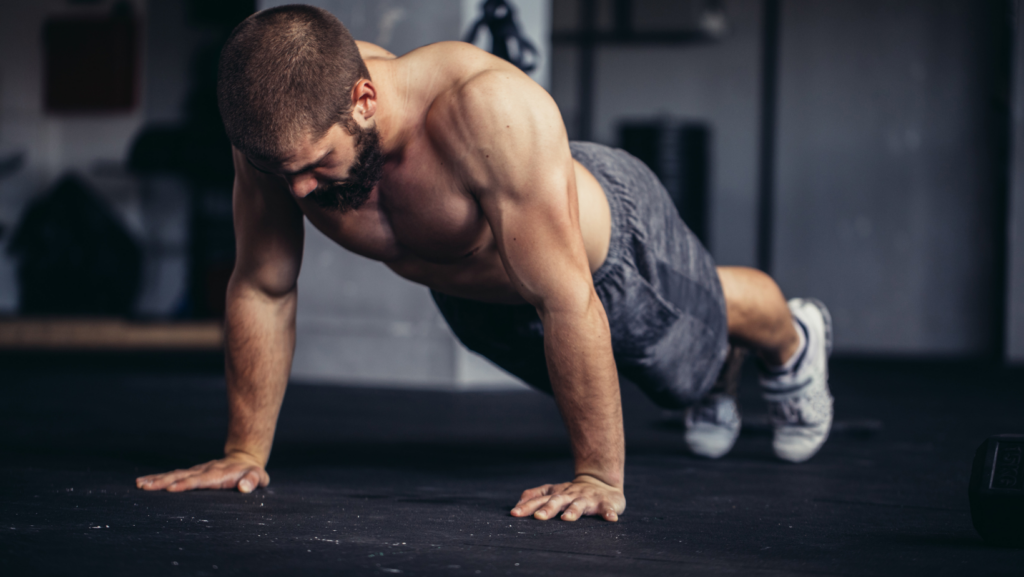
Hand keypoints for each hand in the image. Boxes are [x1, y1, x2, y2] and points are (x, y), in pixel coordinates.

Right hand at [135, 452, 268, 492]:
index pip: (200, 480)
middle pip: (181, 476)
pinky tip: (144, 482)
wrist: (244, 458)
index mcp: (217, 475)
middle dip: (163, 482)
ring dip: (157, 480)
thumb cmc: (251, 472)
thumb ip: (252, 480)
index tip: (171, 489)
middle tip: (145, 486)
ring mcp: (196, 471)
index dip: (186, 484)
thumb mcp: (258, 477)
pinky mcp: (191, 473)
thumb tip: (245, 487)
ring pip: (174, 474)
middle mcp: (203, 471)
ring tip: (139, 484)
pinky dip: (158, 478)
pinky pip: (173, 475)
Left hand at [510, 475, 625, 521]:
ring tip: (567, 518)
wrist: (602, 482)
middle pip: (557, 501)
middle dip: (548, 509)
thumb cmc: (573, 491)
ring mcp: (588, 498)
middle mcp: (571, 495)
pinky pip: (608, 508)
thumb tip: (517, 503)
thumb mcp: (553, 491)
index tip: (515, 513)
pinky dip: (609, 513)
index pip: (539, 499)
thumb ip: (536, 495)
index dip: (527, 506)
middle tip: (538, 517)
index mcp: (557, 494)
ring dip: (574, 511)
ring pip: (580, 504)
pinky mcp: (605, 503)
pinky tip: (611, 518)